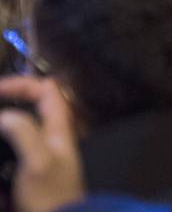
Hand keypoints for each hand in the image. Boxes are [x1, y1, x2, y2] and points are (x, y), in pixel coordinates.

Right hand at [0, 77, 83, 211]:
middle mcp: (49, 136)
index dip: (22, 84)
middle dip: (9, 99)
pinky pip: (11, 146)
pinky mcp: (25, 168)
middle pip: (31, 104)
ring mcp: (37, 152)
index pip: (46, 90)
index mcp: (58, 129)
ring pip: (18, 125)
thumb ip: (24, 133)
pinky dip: (2, 141)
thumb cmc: (50, 196)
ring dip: (5, 120)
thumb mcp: (38, 162)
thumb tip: (4, 114)